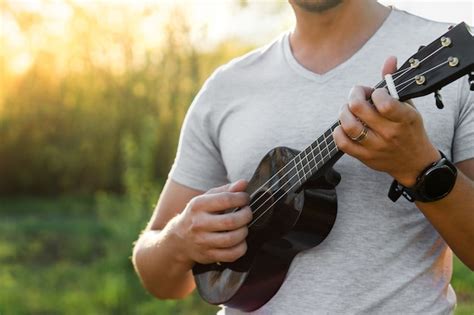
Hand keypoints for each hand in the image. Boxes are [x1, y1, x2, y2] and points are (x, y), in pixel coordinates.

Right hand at [174, 180, 251, 264]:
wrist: (178, 239)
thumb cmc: (197, 215)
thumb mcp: (207, 199)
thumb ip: (226, 190)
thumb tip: (243, 183)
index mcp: (198, 205)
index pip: (226, 199)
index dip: (241, 198)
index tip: (245, 199)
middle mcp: (199, 223)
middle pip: (231, 221)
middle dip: (246, 215)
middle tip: (247, 213)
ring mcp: (203, 241)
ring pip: (232, 239)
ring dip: (244, 231)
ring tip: (243, 226)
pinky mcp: (208, 255)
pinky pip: (232, 254)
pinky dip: (241, 248)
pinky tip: (240, 241)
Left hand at [333, 56, 440, 186]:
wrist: (414, 163)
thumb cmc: (409, 130)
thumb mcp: (408, 106)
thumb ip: (395, 83)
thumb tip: (390, 59)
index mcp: (404, 118)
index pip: (384, 102)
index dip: (374, 92)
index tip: (375, 92)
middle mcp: (390, 133)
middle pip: (359, 109)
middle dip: (354, 95)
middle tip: (356, 95)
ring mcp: (376, 147)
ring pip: (349, 126)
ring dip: (343, 112)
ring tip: (348, 109)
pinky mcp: (365, 157)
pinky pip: (343, 144)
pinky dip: (338, 132)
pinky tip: (343, 126)